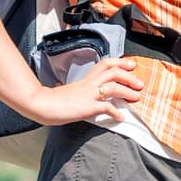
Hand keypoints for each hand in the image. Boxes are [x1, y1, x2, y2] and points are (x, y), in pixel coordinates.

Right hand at [30, 57, 145, 125]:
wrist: (41, 104)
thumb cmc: (51, 100)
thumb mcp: (68, 92)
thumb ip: (77, 91)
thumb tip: (75, 91)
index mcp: (85, 80)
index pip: (105, 64)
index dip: (120, 63)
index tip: (131, 65)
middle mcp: (88, 84)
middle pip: (113, 71)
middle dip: (129, 76)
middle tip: (139, 83)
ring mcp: (88, 95)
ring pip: (113, 86)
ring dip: (127, 91)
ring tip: (136, 98)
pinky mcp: (87, 107)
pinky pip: (106, 107)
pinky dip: (116, 112)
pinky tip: (121, 118)